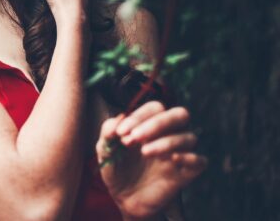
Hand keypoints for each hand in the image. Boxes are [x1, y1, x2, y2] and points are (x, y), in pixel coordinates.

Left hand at [96, 101, 206, 219]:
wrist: (124, 199)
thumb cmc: (117, 168)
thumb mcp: (106, 149)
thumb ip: (108, 131)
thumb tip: (119, 117)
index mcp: (150, 124)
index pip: (155, 108)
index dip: (139, 116)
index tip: (121, 133)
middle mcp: (168, 134)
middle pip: (180, 115)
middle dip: (158, 123)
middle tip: (136, 137)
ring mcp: (179, 153)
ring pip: (189, 137)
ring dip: (166, 142)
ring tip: (145, 152)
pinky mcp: (186, 173)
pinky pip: (200, 160)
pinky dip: (189, 158)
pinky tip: (172, 160)